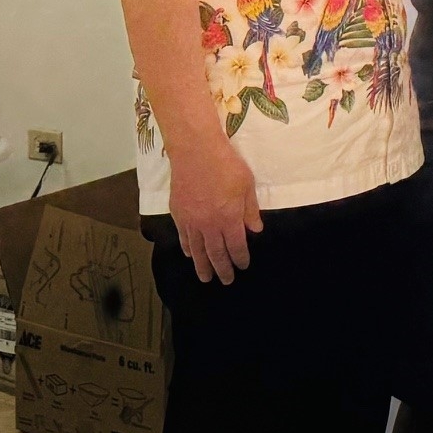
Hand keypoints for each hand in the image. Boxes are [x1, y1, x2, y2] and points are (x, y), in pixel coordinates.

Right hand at [166, 141, 261, 284]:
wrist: (195, 152)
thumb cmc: (226, 165)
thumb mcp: (247, 185)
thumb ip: (250, 210)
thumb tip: (255, 230)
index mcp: (229, 219)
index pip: (236, 246)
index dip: (240, 258)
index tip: (242, 267)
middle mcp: (208, 225)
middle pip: (215, 253)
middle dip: (222, 268)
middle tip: (225, 281)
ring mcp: (190, 221)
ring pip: (197, 250)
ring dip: (202, 265)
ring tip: (205, 277)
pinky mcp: (177, 213)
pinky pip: (183, 237)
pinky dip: (187, 248)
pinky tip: (190, 254)